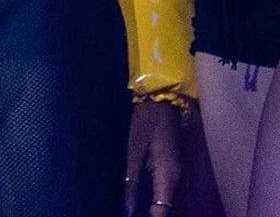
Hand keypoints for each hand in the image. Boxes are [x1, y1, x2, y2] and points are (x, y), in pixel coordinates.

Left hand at [125, 100, 181, 216]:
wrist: (161, 101)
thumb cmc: (145, 122)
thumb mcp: (133, 151)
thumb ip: (132, 182)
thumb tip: (128, 210)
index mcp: (168, 175)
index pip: (162, 211)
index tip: (132, 216)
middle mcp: (178, 179)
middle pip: (167, 208)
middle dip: (151, 213)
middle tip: (130, 210)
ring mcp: (178, 174)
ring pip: (167, 201)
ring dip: (154, 206)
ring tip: (135, 207)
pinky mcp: (174, 169)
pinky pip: (166, 190)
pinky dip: (156, 197)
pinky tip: (142, 198)